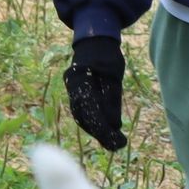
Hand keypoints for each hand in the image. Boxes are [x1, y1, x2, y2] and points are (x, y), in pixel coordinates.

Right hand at [64, 34, 128, 151]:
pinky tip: (103, 130)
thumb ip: (111, 100)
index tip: (117, 142)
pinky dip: (92, 122)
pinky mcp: (74, 93)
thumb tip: (114, 126)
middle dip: (100, 133)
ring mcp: (71, 90)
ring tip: (112, 141)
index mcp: (83, 81)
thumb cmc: (107, 57)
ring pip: (81, 116)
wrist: (93, 43)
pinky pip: (81, 111)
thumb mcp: (114, 77)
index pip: (92, 111)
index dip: (104, 129)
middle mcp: (73, 87)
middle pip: (84, 117)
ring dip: (96, 130)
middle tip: (117, 145)